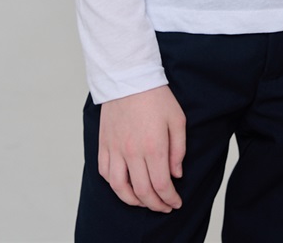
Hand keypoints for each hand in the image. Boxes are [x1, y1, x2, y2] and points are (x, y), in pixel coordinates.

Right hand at [98, 85, 186, 212]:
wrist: (129, 76)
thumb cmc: (156, 96)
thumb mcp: (177, 119)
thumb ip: (178, 150)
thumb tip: (176, 174)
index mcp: (154, 146)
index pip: (161, 186)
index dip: (170, 200)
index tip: (176, 203)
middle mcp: (133, 152)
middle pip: (143, 192)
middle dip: (155, 205)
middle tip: (164, 206)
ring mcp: (115, 149)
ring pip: (120, 188)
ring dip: (133, 201)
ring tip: (143, 202)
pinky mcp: (104, 143)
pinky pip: (105, 172)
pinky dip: (114, 185)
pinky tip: (124, 185)